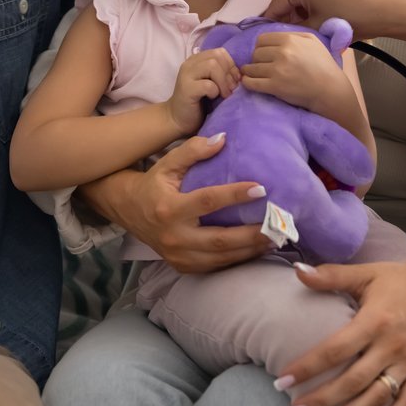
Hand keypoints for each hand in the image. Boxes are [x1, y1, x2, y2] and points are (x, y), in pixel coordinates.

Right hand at [94, 134, 271, 272]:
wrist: (127, 210)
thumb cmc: (153, 184)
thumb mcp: (168, 163)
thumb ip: (193, 149)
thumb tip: (223, 138)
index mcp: (170, 208)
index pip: (208, 201)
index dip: (235, 195)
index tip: (262, 189)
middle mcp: (174, 235)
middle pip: (219, 239)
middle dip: (252, 235)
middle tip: (278, 226)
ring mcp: (178, 255)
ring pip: (220, 257)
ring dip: (250, 250)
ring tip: (275, 239)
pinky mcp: (182, 266)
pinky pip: (215, 266)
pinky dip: (238, 260)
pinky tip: (257, 250)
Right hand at [167, 48, 239, 135]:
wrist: (178, 119)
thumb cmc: (199, 102)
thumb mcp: (213, 83)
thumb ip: (222, 74)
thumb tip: (241, 74)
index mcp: (197, 60)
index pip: (220, 52)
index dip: (231, 65)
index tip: (235, 81)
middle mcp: (190, 64)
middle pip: (217, 56)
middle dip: (229, 73)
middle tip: (231, 89)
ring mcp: (186, 75)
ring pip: (212, 66)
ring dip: (223, 82)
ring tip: (224, 94)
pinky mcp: (186, 89)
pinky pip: (208, 84)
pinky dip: (215, 91)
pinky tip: (213, 98)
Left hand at [241, 31, 348, 112]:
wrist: (330, 89)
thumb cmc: (323, 65)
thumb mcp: (312, 41)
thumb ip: (293, 35)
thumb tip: (274, 37)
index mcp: (290, 40)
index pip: (261, 39)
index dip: (261, 47)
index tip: (264, 54)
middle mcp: (282, 53)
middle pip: (255, 53)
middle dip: (256, 59)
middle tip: (261, 65)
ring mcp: (277, 70)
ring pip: (251, 68)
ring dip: (250, 71)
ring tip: (252, 74)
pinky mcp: (275, 87)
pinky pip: (252, 83)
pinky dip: (247, 82)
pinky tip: (248, 82)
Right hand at [265, 0, 393, 35]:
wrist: (387, 9)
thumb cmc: (351, 19)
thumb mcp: (317, 28)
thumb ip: (293, 27)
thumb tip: (283, 27)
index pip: (276, 1)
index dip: (271, 18)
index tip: (270, 30)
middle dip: (288, 8)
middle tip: (292, 26)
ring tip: (314, 17)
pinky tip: (332, 6)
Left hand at [275, 255, 405, 405]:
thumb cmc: (399, 280)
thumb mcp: (366, 274)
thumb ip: (330, 276)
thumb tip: (297, 271)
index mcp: (375, 321)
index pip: (335, 350)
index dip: (307, 367)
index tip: (281, 381)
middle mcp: (392, 346)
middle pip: (352, 381)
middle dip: (321, 399)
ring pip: (377, 397)